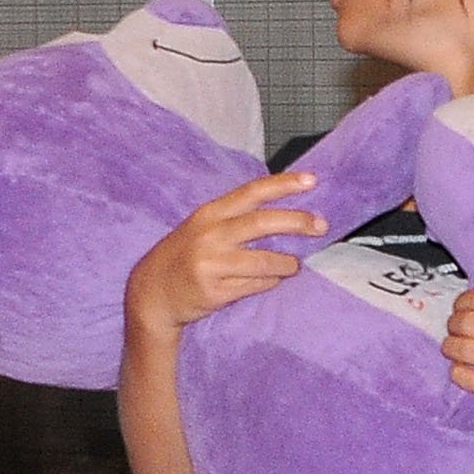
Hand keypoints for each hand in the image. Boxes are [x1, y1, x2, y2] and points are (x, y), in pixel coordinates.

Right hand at [124, 172, 323, 336]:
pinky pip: (256, 285)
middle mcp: (210, 235)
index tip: (312, 181)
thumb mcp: (204, 228)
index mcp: (210, 213)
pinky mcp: (215, 291)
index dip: (283, 184)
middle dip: (298, 222)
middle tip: (321, 226)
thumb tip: (288, 213)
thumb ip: (237, 218)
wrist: (151, 292)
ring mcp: (212, 264)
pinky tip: (271, 280)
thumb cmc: (186, 255)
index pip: (252, 192)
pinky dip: (270, 282)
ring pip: (265, 261)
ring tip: (295, 265)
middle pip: (263, 223)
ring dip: (288, 263)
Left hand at [445, 253, 473, 418]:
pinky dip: (458, 372)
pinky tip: (461, 366)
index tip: (463, 305)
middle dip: (454, 322)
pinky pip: (472, 380)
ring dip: (450, 345)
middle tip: (456, 324)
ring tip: (453, 344)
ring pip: (464, 350)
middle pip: (468, 323)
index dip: (463, 300)